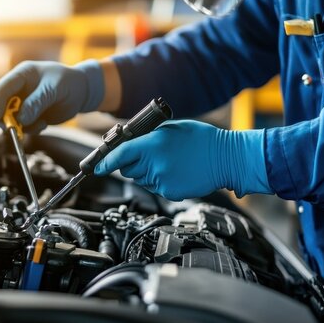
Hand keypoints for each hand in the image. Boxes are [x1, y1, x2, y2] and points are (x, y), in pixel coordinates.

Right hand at [0, 60, 103, 132]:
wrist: (82, 92)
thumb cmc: (68, 82)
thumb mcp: (54, 89)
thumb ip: (37, 102)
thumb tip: (21, 119)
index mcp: (22, 75)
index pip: (2, 88)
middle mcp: (19, 89)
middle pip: (2, 105)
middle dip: (5, 119)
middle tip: (11, 130)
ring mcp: (24, 103)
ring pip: (12, 119)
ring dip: (21, 126)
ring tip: (40, 124)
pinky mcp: (31, 115)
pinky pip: (24, 126)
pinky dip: (31, 129)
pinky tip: (44, 124)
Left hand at [94, 120, 271, 199]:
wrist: (226, 158)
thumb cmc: (201, 140)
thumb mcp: (170, 129)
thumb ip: (146, 137)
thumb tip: (128, 143)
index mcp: (152, 144)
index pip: (120, 154)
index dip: (105, 162)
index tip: (96, 167)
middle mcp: (154, 164)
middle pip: (128, 170)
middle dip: (132, 164)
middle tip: (149, 155)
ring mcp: (162, 181)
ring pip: (141, 180)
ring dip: (147, 172)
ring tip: (169, 162)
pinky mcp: (170, 193)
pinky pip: (155, 188)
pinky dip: (161, 181)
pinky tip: (176, 171)